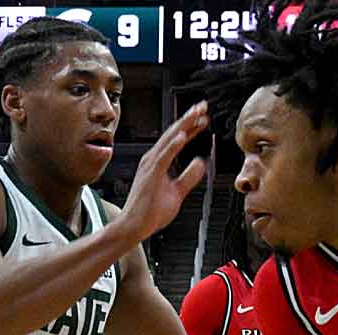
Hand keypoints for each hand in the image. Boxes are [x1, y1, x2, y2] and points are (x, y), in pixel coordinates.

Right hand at [116, 102, 209, 241]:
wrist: (133, 226)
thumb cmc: (150, 212)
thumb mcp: (177, 192)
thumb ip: (188, 177)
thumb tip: (200, 164)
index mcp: (158, 162)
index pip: (177, 139)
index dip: (191, 127)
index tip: (203, 117)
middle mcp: (153, 159)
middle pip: (173, 133)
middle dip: (189, 118)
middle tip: (202, 106)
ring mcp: (150, 166)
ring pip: (169, 140)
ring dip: (183, 125)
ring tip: (196, 114)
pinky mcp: (150, 175)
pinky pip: (163, 157)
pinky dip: (173, 145)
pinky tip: (182, 136)